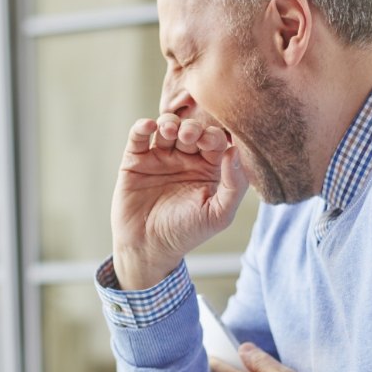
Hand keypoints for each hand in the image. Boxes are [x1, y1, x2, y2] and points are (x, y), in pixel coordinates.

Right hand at [111, 114, 248, 288]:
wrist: (149, 248)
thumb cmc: (187, 233)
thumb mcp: (219, 214)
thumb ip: (234, 185)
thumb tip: (235, 151)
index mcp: (208, 168)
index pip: (214, 141)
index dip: (213, 136)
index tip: (210, 142)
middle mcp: (185, 159)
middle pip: (191, 129)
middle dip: (191, 127)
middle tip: (189, 135)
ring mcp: (159, 158)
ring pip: (166, 127)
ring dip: (169, 123)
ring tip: (170, 131)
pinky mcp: (135, 161)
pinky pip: (139, 137)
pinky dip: (142, 127)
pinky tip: (149, 127)